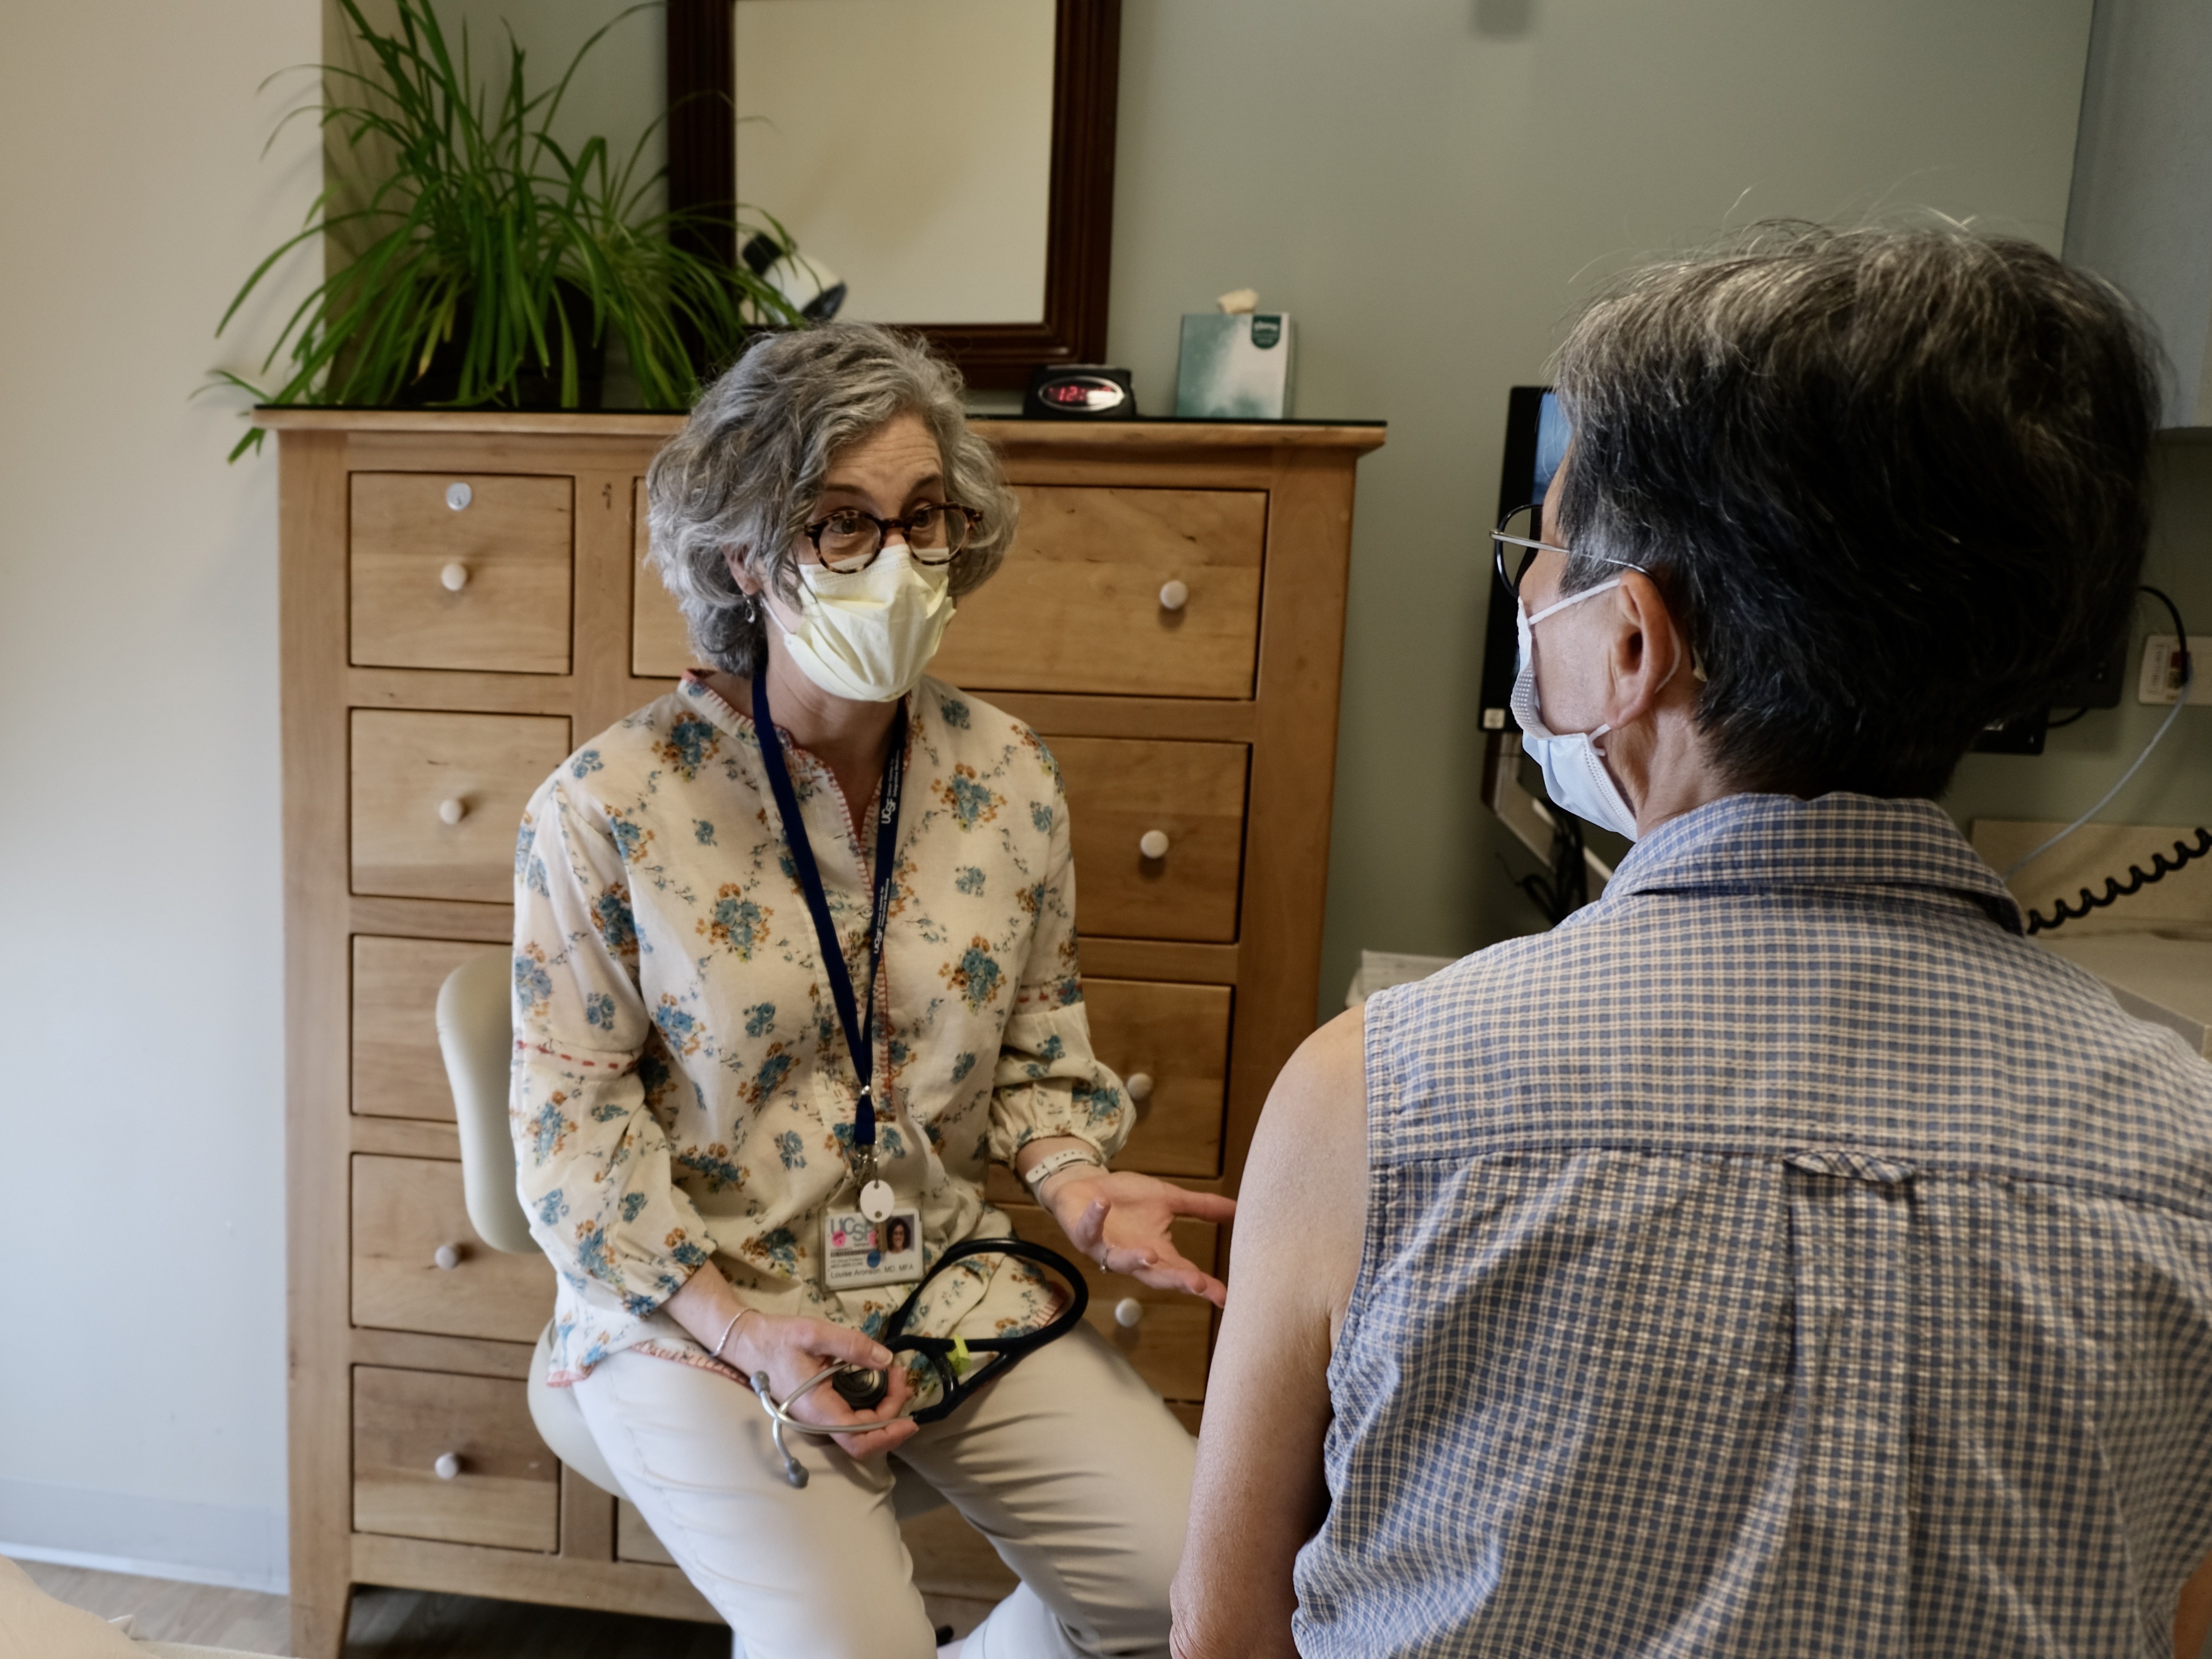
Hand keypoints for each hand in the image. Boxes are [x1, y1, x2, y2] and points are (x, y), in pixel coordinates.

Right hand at [726, 1311, 917, 1459]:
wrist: (749, 1342)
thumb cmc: (778, 1339)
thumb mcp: (816, 1334)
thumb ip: (852, 1346)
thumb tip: (886, 1360)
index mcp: (818, 1409)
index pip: (858, 1440)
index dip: (888, 1436)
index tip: (911, 1418)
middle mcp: (819, 1420)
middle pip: (865, 1435)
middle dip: (892, 1411)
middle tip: (902, 1375)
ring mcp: (820, 1415)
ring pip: (860, 1427)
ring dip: (885, 1407)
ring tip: (896, 1375)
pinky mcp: (822, 1406)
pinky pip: (852, 1415)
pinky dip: (873, 1402)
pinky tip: (880, 1380)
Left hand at [1044, 1169, 1236, 1306]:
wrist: (1084, 1186)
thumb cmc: (1126, 1199)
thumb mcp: (1169, 1198)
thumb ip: (1201, 1207)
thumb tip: (1239, 1209)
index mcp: (1157, 1252)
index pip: (1183, 1273)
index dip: (1203, 1285)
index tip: (1224, 1296)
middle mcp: (1133, 1257)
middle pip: (1156, 1276)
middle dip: (1175, 1281)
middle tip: (1197, 1286)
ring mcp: (1107, 1248)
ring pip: (1121, 1261)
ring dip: (1135, 1260)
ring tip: (1150, 1257)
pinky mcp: (1084, 1233)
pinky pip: (1089, 1229)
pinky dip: (1095, 1217)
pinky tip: (1102, 1205)